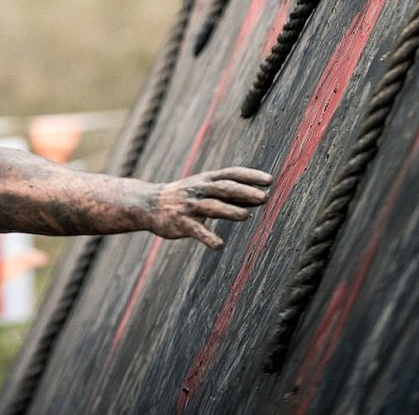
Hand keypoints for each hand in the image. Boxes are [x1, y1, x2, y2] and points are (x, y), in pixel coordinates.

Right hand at [148, 166, 272, 248]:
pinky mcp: (180, 222)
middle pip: (224, 188)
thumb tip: (259, 198)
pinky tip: (219, 245)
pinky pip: (196, 230)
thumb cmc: (185, 197)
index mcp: (206, 180)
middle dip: (244, 192)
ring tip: (246, 216)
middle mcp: (198, 190)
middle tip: (265, 197)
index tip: (269, 179)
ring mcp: (189, 206)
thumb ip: (230, 195)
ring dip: (229, 210)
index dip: (249, 175)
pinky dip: (207, 237)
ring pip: (211, 206)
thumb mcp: (205, 190)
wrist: (150, 204)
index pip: (230, 174)